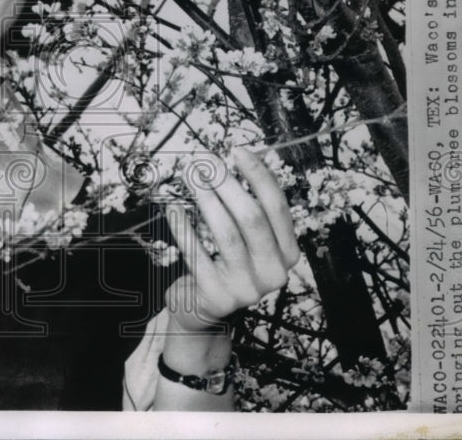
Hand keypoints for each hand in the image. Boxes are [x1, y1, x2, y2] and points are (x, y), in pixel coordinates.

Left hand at [163, 148, 300, 333]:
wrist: (205, 310)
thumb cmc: (227, 263)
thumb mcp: (249, 241)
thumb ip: (251, 209)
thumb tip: (239, 159)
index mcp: (288, 254)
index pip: (278, 207)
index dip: (258, 175)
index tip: (237, 150)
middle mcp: (274, 273)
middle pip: (252, 217)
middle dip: (227, 183)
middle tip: (204, 160)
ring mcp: (246, 288)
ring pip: (226, 233)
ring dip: (206, 199)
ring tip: (191, 177)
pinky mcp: (217, 296)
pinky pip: (197, 254)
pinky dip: (184, 228)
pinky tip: (173, 209)